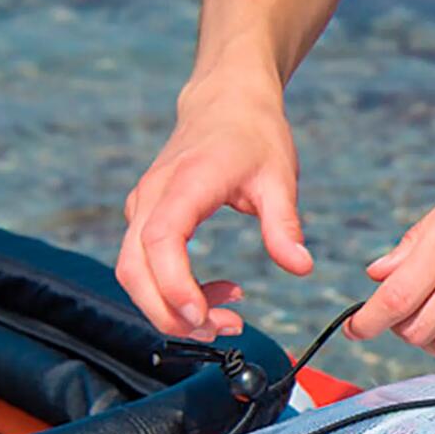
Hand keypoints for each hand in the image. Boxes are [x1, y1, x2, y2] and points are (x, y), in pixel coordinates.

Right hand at [117, 82, 314, 338]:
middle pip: (134, 268)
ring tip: (225, 320)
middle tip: (221, 331)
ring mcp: (143, 207)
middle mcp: (151, 197)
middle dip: (170, 313)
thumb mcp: (279, 177)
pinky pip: (144, 265)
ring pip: (133, 272)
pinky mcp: (147, 217)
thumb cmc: (253, 135)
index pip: (161, 240)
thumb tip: (300, 266)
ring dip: (170, 309)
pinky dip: (171, 292)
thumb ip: (285, 225)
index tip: (200, 317)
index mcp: (184, 184)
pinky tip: (215, 296)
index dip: (174, 284)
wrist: (226, 101)